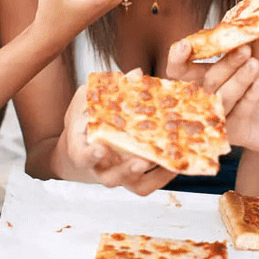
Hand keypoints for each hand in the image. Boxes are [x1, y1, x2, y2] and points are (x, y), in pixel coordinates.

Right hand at [52, 76, 175, 195]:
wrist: (85, 145)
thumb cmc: (86, 119)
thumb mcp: (88, 101)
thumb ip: (107, 89)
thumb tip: (137, 74)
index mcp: (82, 149)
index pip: (82, 156)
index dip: (90, 155)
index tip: (101, 148)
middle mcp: (100, 167)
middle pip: (110, 178)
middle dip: (126, 171)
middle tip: (141, 161)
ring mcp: (119, 175)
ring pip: (133, 185)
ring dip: (153, 176)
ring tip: (168, 161)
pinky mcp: (134, 179)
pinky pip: (149, 184)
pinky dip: (163, 177)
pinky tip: (176, 162)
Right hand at [166, 32, 258, 154]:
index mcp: (205, 77)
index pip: (181, 70)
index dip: (178, 58)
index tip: (185, 44)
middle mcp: (208, 98)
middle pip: (206, 81)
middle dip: (224, 64)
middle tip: (244, 49)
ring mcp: (219, 117)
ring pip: (222, 96)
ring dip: (238, 78)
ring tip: (255, 64)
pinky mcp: (234, 133)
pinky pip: (239, 112)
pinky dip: (249, 96)